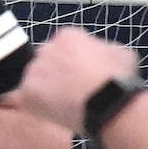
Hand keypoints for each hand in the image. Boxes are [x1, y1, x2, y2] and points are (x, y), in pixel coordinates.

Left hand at [18, 29, 141, 132]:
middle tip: (69, 91)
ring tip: (64, 105)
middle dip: (55, 74)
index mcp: (67, 36)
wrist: (107, 103)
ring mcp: (34, 71)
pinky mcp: (27, 92)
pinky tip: (55, 112)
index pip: (62, 47)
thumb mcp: (121, 53)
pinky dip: (38, 107)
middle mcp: (46, 49)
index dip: (71, 62)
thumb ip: (103, 48)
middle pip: (45, 61)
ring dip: (45, 90)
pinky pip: (27, 99)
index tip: (79, 75)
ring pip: (35, 80)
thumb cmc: (118, 79)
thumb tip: (100, 53)